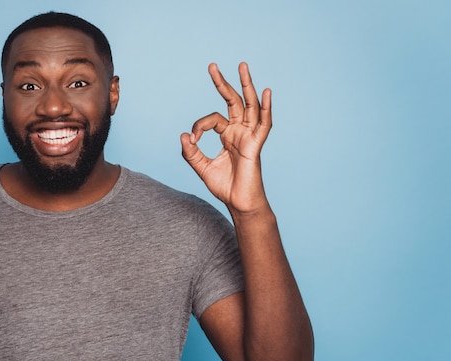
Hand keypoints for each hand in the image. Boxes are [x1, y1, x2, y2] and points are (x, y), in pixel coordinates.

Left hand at [181, 62, 271, 214]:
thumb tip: (183, 136)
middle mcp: (239, 132)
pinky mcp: (256, 145)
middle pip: (232, 101)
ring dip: (246, 85)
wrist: (238, 203)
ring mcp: (249, 136)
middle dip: (223, 83)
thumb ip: (191, 153)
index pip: (212, 120)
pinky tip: (266, 92)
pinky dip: (266, 108)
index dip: (199, 126)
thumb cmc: (225, 187)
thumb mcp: (202, 168)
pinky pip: (264, 124)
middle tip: (212, 66)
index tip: (191, 140)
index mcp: (227, 136)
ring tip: (242, 66)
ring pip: (249, 106)